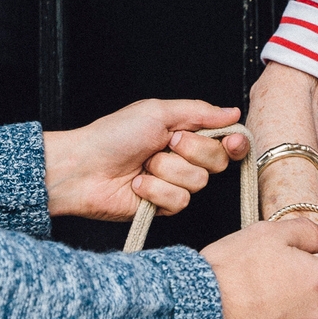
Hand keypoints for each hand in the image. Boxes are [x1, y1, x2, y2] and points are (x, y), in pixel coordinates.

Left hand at [42, 99, 249, 219]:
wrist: (83, 168)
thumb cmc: (113, 136)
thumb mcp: (157, 112)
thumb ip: (199, 112)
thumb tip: (232, 112)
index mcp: (184, 133)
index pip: (225, 141)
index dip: (234, 142)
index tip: (231, 140)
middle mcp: (182, 159)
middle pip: (218, 161)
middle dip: (191, 150)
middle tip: (165, 143)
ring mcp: (173, 183)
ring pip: (198, 182)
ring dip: (167, 170)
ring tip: (143, 165)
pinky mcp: (162, 207)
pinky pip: (179, 201)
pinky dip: (155, 190)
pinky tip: (136, 184)